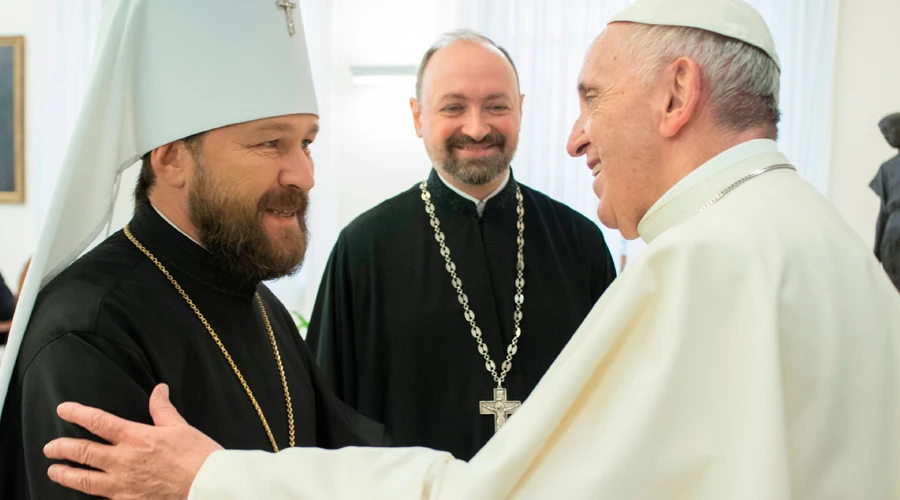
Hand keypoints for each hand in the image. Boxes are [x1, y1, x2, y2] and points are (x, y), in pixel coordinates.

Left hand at [43, 383, 222, 499]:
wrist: (207, 486)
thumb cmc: (198, 457)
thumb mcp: (180, 427)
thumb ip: (162, 409)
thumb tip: (159, 389)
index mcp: (136, 437)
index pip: (98, 422)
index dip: (77, 413)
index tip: (64, 409)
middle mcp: (123, 461)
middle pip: (82, 452)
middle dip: (61, 448)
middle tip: (51, 447)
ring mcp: (123, 485)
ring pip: (84, 480)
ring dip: (65, 474)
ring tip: (54, 471)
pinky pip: (101, 499)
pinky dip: (90, 495)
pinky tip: (84, 494)